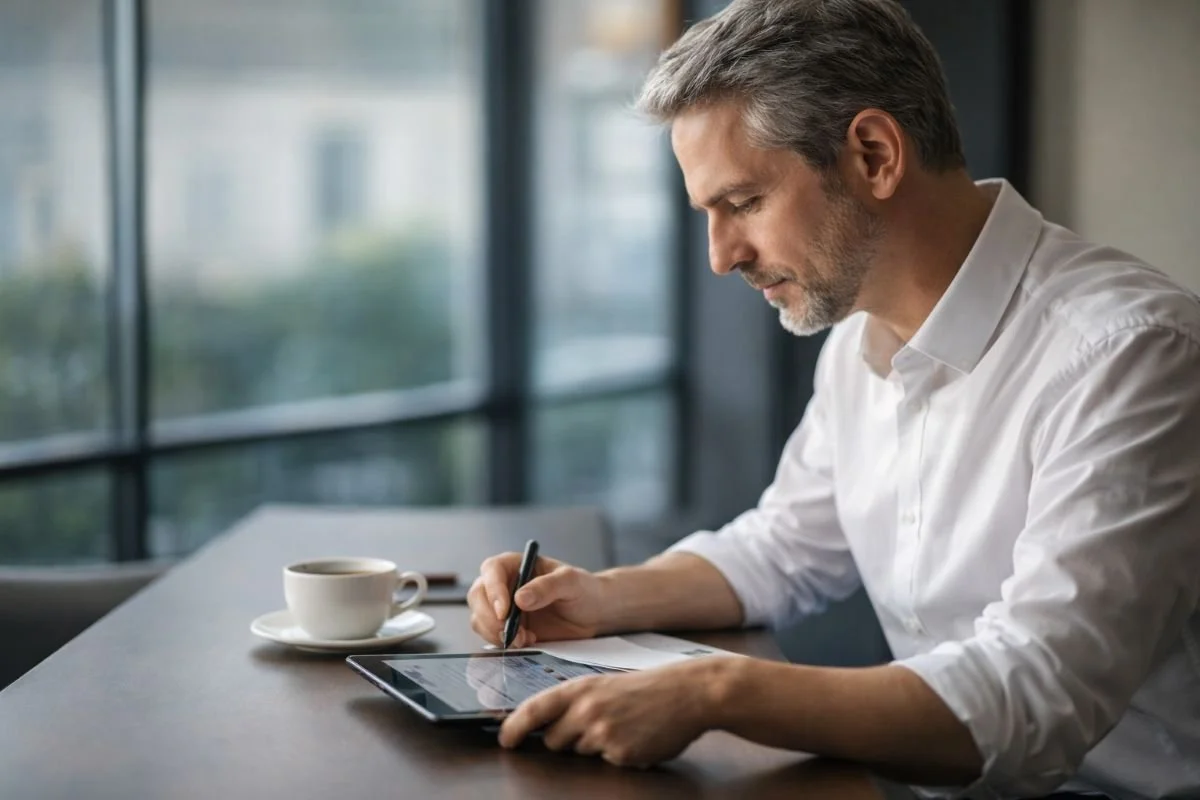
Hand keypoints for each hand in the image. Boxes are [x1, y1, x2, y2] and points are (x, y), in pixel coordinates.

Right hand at [468, 552, 606, 647]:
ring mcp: (503, 607)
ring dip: (495, 632)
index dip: (493, 590)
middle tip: (509, 632)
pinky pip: (491, 635)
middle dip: (489, 617)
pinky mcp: (507, 628)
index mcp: (516, 564)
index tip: (505, 611)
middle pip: (477, 596)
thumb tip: (519, 599)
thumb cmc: (584, 589)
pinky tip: (528, 641)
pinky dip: (504, 642)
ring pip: (479, 618)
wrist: (593, 613)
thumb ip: (547, 587)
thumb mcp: (571, 582)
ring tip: (525, 639)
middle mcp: (504, 584)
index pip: (492, 570)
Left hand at [498, 657, 735, 766]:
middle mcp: (586, 710)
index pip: (534, 710)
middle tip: (594, 726)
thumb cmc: (647, 689)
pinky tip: (637, 738)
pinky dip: (619, 756)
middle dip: (565, 740)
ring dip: (594, 747)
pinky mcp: (621, 754)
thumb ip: (576, 702)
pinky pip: (607, 763)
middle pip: (553, 741)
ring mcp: (603, 734)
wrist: (687, 693)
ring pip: (579, 753)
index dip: (514, 727)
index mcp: (581, 688)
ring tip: (622, 727)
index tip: (505, 740)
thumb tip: (548, 725)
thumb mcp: (605, 685)